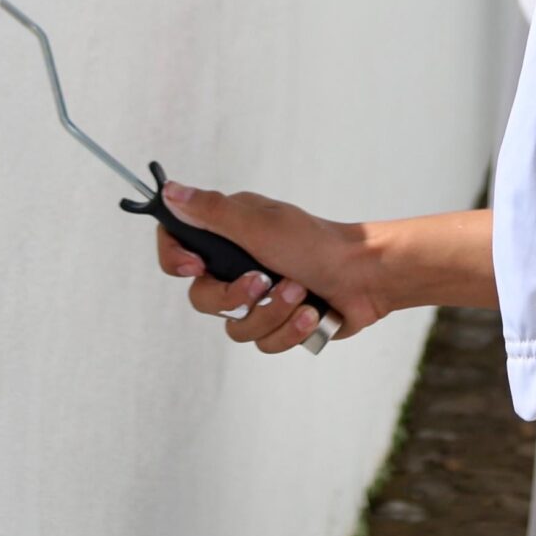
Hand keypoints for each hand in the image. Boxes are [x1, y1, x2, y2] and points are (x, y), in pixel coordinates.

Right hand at [150, 181, 392, 354]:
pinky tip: (311, 313)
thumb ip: (212, 212)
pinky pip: (264, 343)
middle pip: (202, 298)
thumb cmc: (314, 242)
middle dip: (235, 297)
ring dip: (272, 313)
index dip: (176, 260)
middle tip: (262, 281)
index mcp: (229, 234)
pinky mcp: (277, 323)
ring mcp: (257, 298)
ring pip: (236, 328)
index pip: (177, 247)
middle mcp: (237, 265)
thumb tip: (170, 192)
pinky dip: (289, 330)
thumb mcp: (258, 223)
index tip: (195, 266)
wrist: (364, 276)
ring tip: (301, 293)